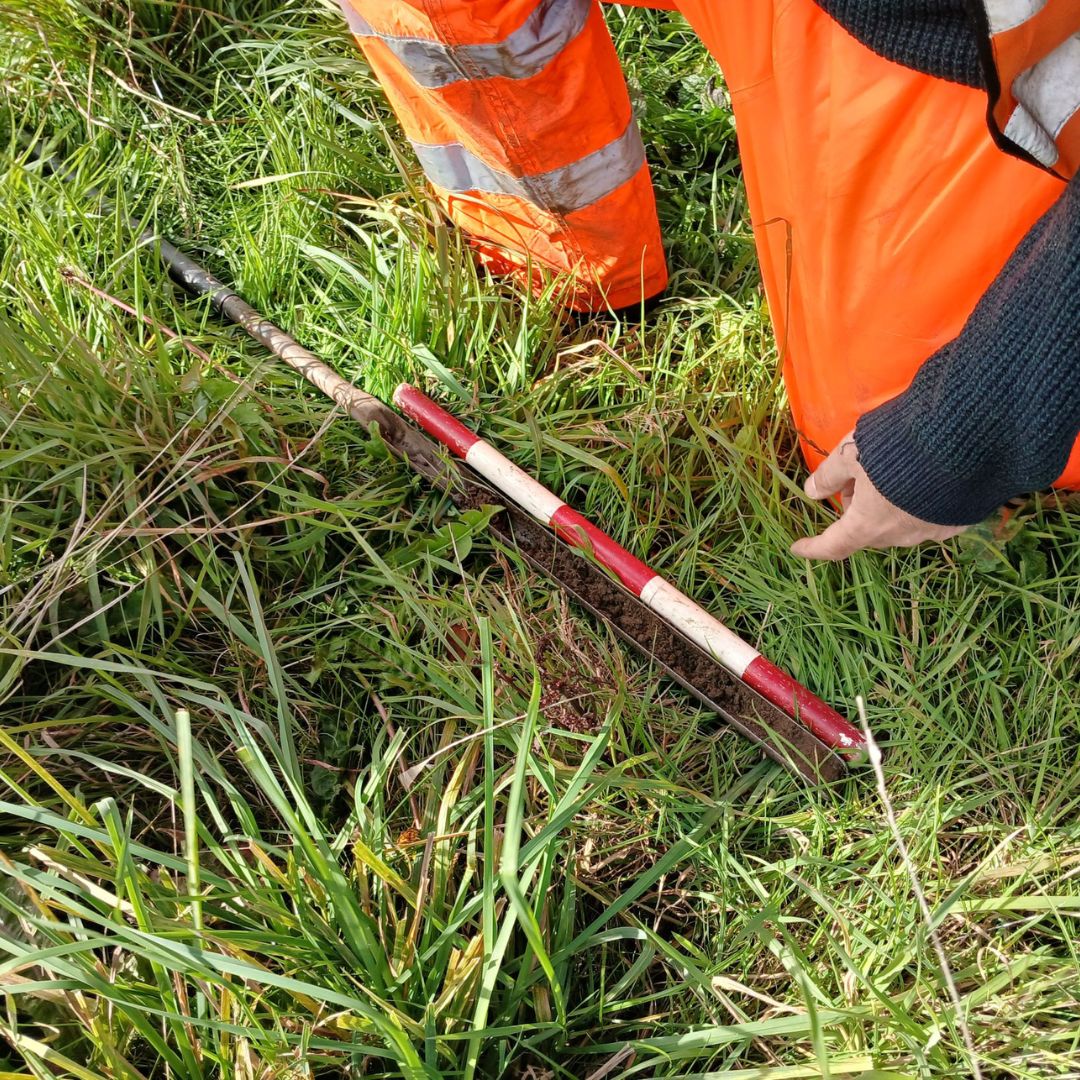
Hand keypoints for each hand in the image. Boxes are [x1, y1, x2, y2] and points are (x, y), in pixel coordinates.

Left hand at [790, 432, 966, 560]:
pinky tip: (919, 480)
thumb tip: (812, 492)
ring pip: (898, 525)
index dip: (813, 548)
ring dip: (886, 509)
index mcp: (868, 525)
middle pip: (867, 531)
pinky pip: (927, 518)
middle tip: (854, 480)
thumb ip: (829, 475)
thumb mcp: (850, 453)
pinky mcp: (959, 520)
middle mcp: (900, 536)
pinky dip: (915, 505)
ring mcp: (933, 531)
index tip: (798, 547)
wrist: (966, 442)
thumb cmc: (895, 448)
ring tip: (888, 475)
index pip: (834, 546)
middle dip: (854, 512)